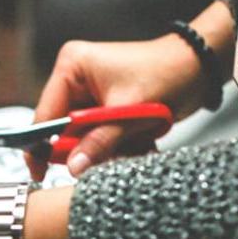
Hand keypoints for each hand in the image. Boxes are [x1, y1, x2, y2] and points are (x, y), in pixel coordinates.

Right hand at [32, 35, 205, 178]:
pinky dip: (118, 145)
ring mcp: (90, 94)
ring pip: (84, 138)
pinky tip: (139, 139)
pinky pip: (100, 137)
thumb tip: (73, 166)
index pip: (44, 114)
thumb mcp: (129, 112)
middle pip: (63, 129)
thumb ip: (99, 142)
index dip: (41, 145)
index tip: (40, 171)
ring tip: (135, 141)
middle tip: (109, 153)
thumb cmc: (166, 73)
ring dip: (107, 148)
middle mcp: (76, 79)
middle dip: (87, 147)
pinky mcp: (105, 107)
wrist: (197, 68)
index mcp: (72, 67)